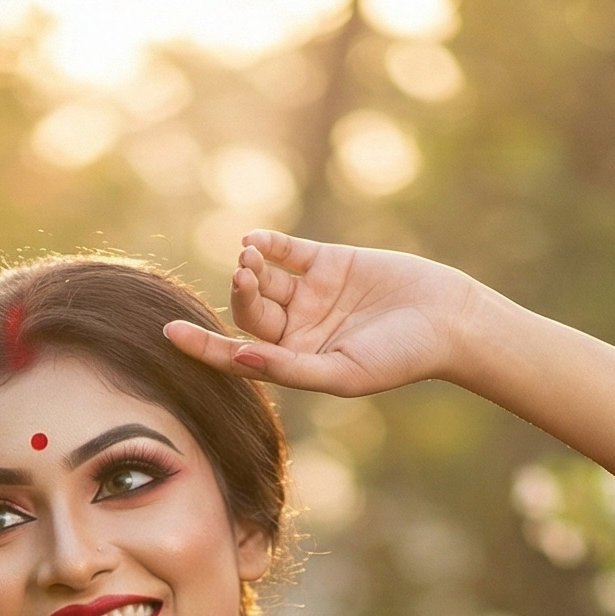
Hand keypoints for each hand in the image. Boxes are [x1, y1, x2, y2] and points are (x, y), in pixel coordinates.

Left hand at [163, 230, 476, 395]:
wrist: (445, 320)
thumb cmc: (398, 358)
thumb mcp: (341, 373)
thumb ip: (289, 368)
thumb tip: (238, 356)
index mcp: (296, 365)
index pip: (238, 357)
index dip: (203, 347)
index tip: (169, 334)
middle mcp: (298, 332)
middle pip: (248, 314)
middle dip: (239, 296)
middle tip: (245, 277)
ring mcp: (311, 295)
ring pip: (263, 281)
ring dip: (250, 269)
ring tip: (250, 259)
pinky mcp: (326, 262)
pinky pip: (284, 251)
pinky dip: (266, 245)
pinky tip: (254, 242)